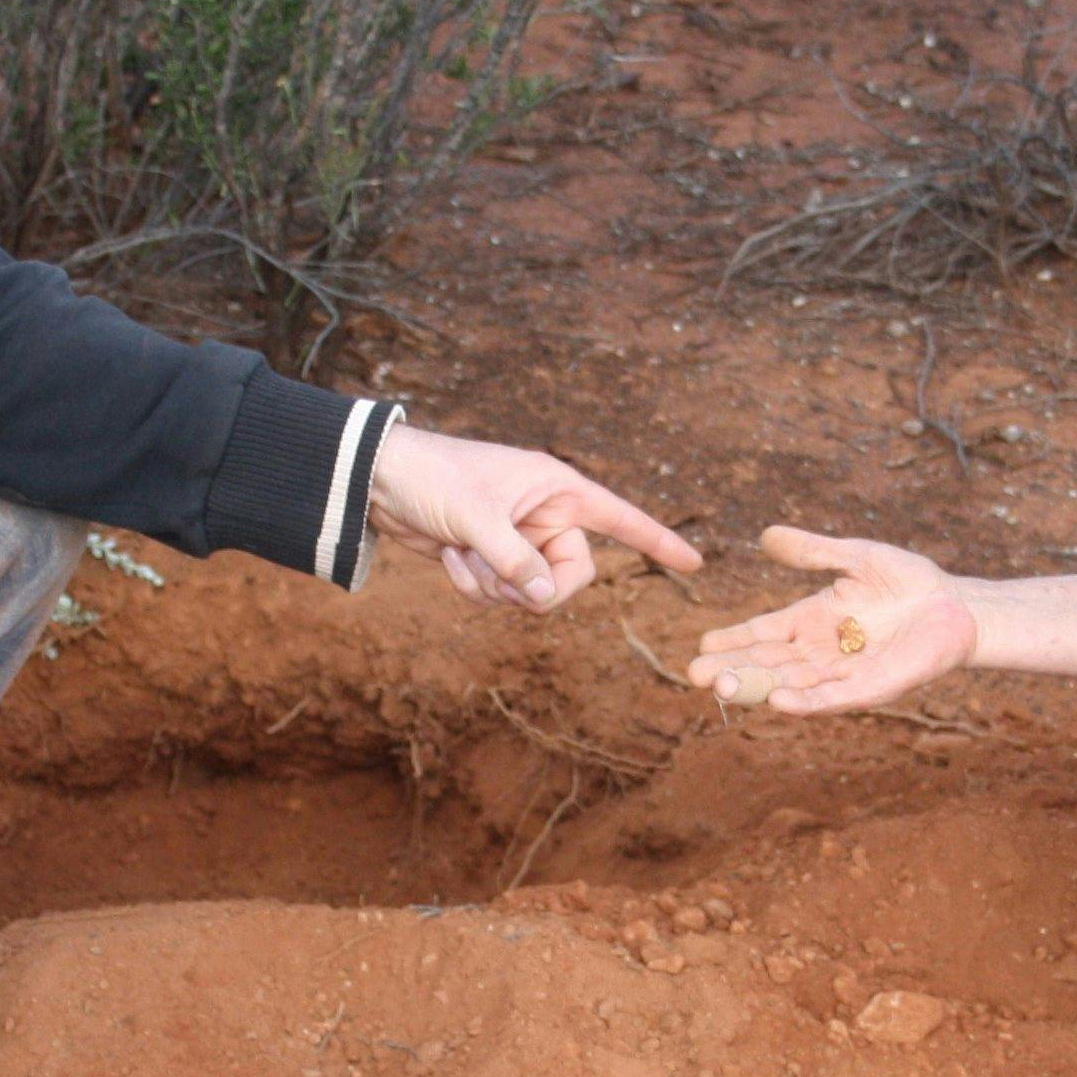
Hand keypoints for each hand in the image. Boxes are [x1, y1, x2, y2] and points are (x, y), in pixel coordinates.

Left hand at [367, 425, 700, 610]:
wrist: (381, 481)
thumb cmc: (433, 478)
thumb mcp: (476, 517)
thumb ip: (514, 560)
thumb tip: (542, 598)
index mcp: (559, 489)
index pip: (622, 518)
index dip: (659, 542)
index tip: (695, 565)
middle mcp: (546, 515)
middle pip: (572, 576)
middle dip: (533, 588)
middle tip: (499, 578)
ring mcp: (520, 540)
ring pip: (533, 592)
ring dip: (494, 587)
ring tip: (460, 556)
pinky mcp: (493, 559)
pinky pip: (503, 594)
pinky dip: (476, 587)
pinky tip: (449, 557)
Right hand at [686, 526, 976, 712]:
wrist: (958, 605)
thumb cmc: (909, 581)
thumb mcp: (855, 557)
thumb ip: (813, 552)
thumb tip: (766, 536)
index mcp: (813, 620)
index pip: (764, 633)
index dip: (734, 640)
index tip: (702, 646)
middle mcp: (823, 651)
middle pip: (770, 664)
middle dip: (734, 669)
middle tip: (697, 674)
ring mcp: (845, 673)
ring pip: (793, 684)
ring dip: (760, 688)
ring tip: (724, 688)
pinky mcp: (873, 688)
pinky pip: (834, 698)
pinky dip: (806, 703)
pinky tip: (779, 702)